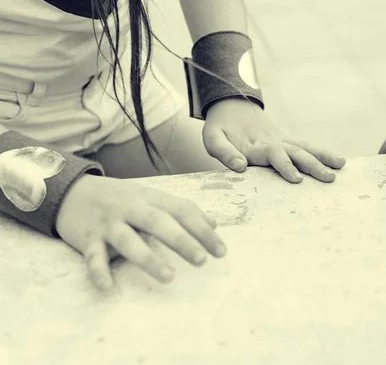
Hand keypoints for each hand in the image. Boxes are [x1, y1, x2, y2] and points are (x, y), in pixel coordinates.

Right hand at [55, 174, 225, 290]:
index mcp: (151, 198)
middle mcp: (131, 208)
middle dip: (181, 240)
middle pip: (158, 222)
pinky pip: (93, 256)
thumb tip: (214, 224)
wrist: (71, 190)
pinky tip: (107, 288)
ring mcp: (108, 223)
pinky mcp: (86, 238)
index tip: (221, 251)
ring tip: (169, 277)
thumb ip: (182, 209)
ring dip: (148, 258)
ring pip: (128, 240)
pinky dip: (99, 271)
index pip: (182, 211)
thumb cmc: (120, 198)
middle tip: (202, 260)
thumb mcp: (152, 198)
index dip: (203, 230)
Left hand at [203, 99, 345, 182]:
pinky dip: (322, 153)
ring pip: (305, 148)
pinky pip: (307, 146)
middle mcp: (273, 142)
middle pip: (296, 152)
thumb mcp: (213, 138)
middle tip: (329, 177)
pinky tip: (338, 161)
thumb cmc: (220, 128)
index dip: (284, 166)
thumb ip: (225, 153)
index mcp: (254, 145)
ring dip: (323, 157)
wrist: (231, 105)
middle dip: (313, 165)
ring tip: (341, 166)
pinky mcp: (287, 141)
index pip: (273, 155)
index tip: (297, 179)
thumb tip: (240, 167)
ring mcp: (282, 140)